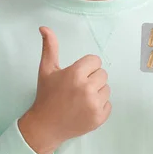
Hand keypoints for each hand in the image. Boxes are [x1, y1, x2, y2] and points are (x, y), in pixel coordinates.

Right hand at [18, 26, 111, 153]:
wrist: (45, 126)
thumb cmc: (46, 96)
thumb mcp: (46, 69)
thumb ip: (50, 47)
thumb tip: (44, 27)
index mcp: (75, 74)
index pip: (95, 61)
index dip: (85, 67)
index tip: (76, 75)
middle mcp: (86, 89)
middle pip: (102, 74)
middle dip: (91, 78)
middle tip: (77, 88)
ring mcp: (94, 105)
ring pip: (106, 88)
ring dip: (96, 92)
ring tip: (81, 98)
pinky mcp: (99, 118)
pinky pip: (108, 103)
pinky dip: (99, 106)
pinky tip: (85, 108)